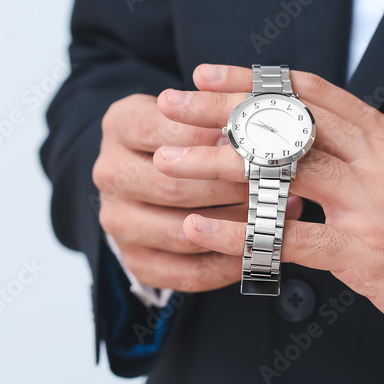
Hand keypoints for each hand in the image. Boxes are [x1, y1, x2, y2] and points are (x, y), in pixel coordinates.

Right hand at [92, 93, 303, 291]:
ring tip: (274, 214)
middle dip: (230, 188)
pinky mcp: (136, 260)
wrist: (151, 170)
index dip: (208, 140)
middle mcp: (109, 174)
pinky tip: (259, 247)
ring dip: (235, 227)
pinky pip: (189, 273)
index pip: (161, 132)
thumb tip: (250, 135)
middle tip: (272, 184)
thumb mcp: (190, 109)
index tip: (249, 142)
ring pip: (184, 234)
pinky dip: (230, 265)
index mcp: (120, 125)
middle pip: (173, 188)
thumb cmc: (183, 133)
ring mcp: (118, 221)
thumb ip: (212, 115)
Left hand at [152, 65, 383, 360]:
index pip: (308, 91)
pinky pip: (287, 238)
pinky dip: (236, 232)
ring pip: (280, 170)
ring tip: (167, 165)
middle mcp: (378, 160)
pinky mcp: (365, 254)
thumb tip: (301, 134)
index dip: (251, 80)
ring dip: (215, 166)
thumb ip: (358, 153)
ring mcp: (372, 205)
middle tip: (169, 107)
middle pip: (285, 121)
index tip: (204, 76)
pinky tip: (198, 230)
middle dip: (220, 111)